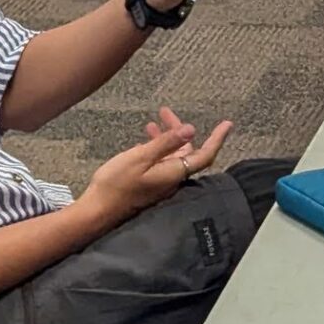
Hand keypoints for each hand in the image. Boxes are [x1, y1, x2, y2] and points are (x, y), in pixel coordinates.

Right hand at [79, 109, 229, 225]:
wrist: (97, 211)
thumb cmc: (116, 184)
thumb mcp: (140, 158)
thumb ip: (166, 143)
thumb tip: (191, 129)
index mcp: (175, 173)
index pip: (205, 154)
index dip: (217, 138)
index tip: (227, 124)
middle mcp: (172, 180)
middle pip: (185, 151)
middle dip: (178, 130)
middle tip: (165, 112)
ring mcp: (160, 184)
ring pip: (171, 156)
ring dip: (165, 138)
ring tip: (152, 123)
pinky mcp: (149, 186)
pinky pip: (159, 164)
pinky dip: (155, 149)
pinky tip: (143, 142)